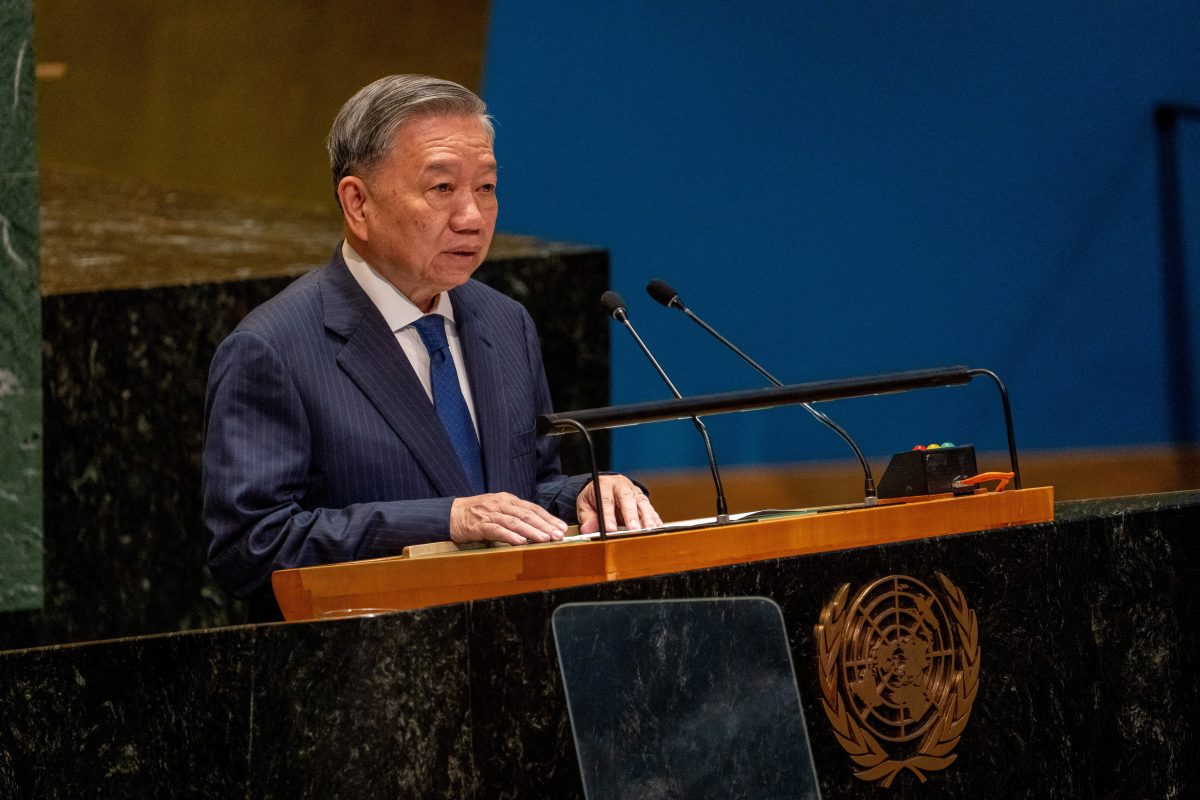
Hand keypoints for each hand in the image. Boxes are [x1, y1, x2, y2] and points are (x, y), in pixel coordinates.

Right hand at [450, 493, 568, 545]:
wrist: (449, 514)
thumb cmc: (475, 514)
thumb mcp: (497, 510)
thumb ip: (514, 516)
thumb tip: (536, 528)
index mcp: (507, 500)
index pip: (532, 508)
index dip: (548, 517)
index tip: (561, 527)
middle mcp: (501, 504)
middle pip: (527, 514)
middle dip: (545, 525)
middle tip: (558, 534)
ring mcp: (490, 513)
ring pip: (515, 521)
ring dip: (532, 531)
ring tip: (545, 539)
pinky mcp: (479, 525)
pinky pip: (497, 530)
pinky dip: (510, 536)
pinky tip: (521, 541)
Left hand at [576, 475, 662, 533]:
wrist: (606, 486)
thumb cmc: (595, 496)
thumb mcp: (585, 504)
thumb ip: (587, 517)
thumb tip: (588, 529)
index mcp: (605, 484)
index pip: (606, 499)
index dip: (608, 515)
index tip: (610, 529)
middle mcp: (622, 486)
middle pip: (628, 499)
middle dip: (631, 515)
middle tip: (633, 529)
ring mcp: (634, 492)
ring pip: (642, 503)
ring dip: (647, 517)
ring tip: (648, 530)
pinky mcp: (643, 500)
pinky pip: (651, 509)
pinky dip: (654, 519)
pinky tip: (657, 529)